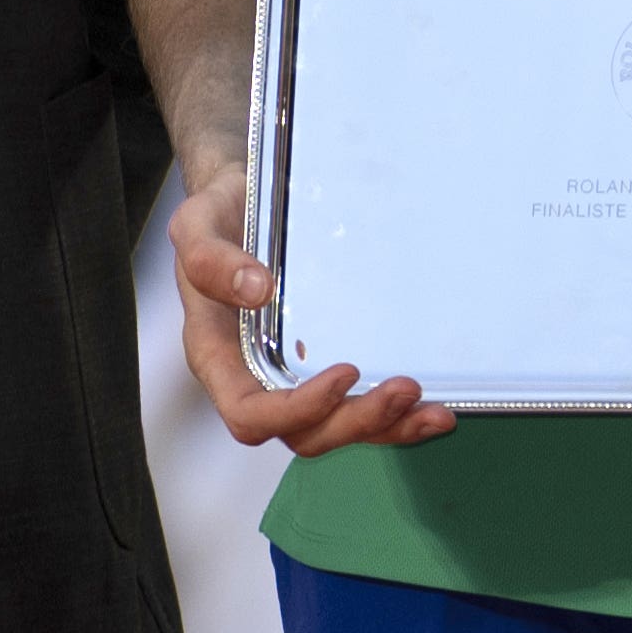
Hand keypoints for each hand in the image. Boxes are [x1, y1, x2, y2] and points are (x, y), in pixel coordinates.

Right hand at [170, 169, 445, 455]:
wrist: (243, 199)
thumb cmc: (218, 214)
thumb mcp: (198, 222)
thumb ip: (209, 259)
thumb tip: (256, 290)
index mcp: (218, 356)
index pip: (249, 414)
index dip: (297, 409)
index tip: (344, 372)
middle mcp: (254, 377)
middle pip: (303, 432)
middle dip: (357, 421)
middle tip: (405, 388)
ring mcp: (291, 375)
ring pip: (336, 428)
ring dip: (386, 427)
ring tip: (433, 411)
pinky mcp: (323, 363)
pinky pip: (356, 405)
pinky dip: (396, 415)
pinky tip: (433, 405)